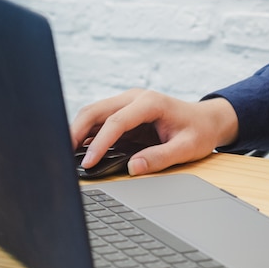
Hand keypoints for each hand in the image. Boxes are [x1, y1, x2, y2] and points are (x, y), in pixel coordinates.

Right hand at [69, 89, 238, 175]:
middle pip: (95, 110)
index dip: (99, 143)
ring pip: (93, 114)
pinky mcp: (124, 113)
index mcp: (150, 103)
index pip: (116, 122)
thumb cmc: (199, 132)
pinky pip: (100, 122)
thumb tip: (132, 169)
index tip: (89, 163)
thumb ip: (160, 158)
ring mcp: (127, 104)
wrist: (207, 120)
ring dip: (77, 132)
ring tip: (64, 155)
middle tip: (62, 155)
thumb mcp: (186, 148)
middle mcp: (135, 98)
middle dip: (75, 131)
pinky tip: (78, 151)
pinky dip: (86, 135)